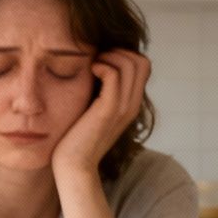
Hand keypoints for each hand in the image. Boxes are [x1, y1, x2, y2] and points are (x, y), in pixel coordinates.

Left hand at [52, 49, 149, 182]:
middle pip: (141, 61)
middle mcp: (132, 105)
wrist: (73, 165)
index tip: (102, 61)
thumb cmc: (77, 137)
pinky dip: (101, 65)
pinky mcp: (108, 110)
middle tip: (97, 61)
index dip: (125, 54)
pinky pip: (114, 74)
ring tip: (93, 66)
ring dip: (109, 57)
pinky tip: (89, 72)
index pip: (143, 65)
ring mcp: (123, 107)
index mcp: (131, 104)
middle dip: (118, 52)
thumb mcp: (94, 109)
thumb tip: (96, 66)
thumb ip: (101, 91)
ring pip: (130, 64)